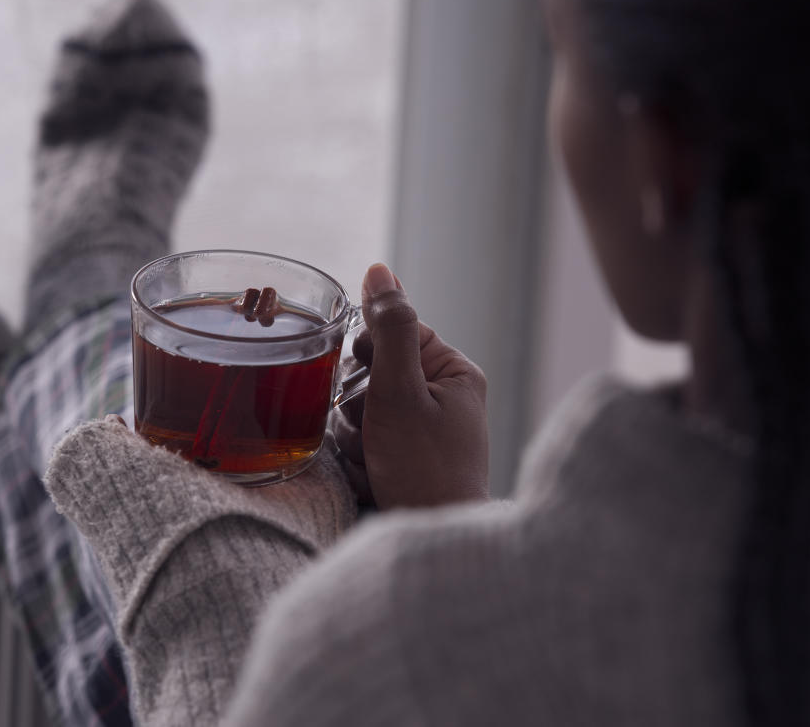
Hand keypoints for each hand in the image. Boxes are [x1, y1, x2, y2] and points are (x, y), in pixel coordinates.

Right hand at [340, 263, 487, 508]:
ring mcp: (423, 430)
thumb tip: (379, 271)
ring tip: (374, 460)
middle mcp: (443, 396)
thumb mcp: (400, 392)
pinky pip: (364, 441)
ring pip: (360, 409)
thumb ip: (388, 329)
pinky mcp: (405, 458)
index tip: (371, 386)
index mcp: (454, 372)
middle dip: (358, 405)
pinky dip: (360, 458)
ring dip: (354, 435)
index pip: (393, 333)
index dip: (368, 357)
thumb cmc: (423, 469)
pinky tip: (374, 476)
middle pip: (371, 372)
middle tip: (374, 431)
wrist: (431, 539)